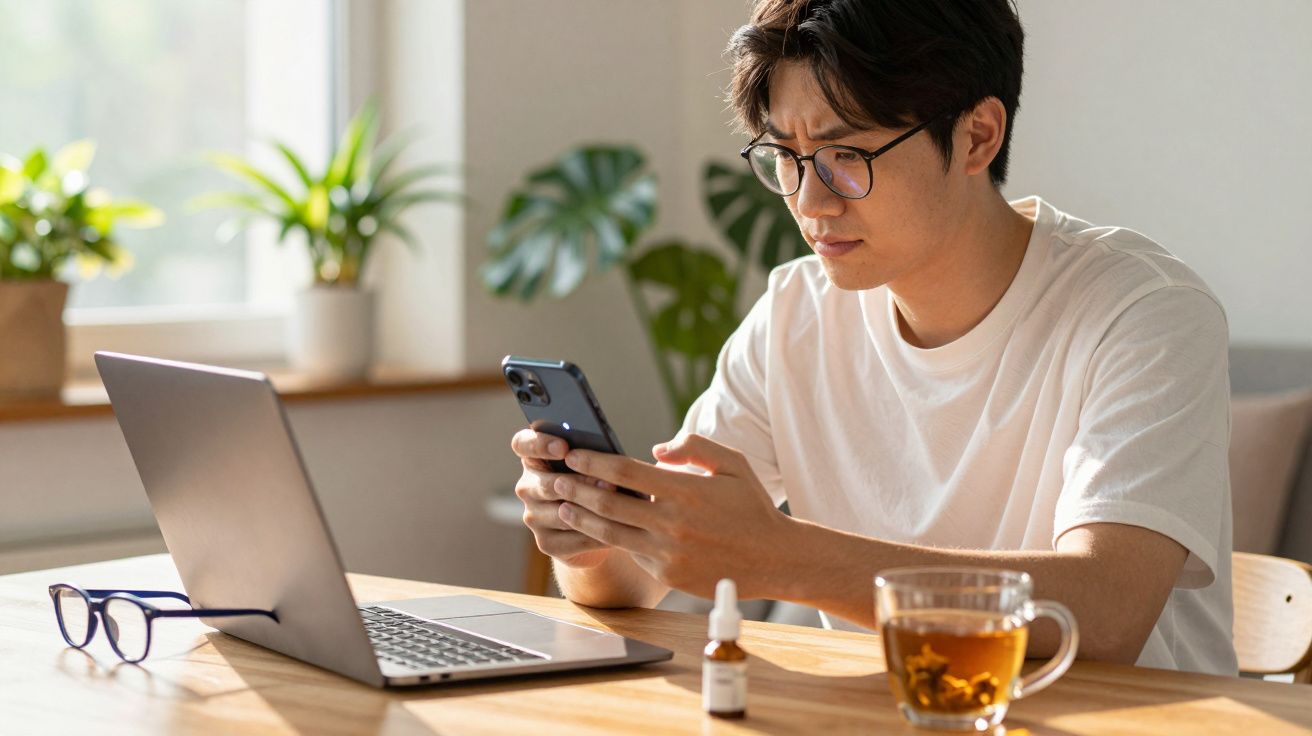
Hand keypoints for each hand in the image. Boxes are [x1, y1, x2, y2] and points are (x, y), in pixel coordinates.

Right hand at [510, 429, 616, 568]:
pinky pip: (572, 538)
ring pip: (561, 514)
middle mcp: (527, 487)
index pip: (522, 444)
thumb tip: (606, 454)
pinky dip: (596, 534)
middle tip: (609, 483)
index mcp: (534, 458)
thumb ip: (591, 456)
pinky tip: (617, 529)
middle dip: (580, 484)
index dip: (539, 444)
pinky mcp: (546, 542)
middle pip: (546, 484)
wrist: (597, 524)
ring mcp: (533, 516)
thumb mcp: (593, 464)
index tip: (564, 447)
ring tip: (618, 506)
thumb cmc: (596, 482)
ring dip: (591, 511)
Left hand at [553, 433, 793, 599]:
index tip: (573, 454)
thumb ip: (694, 447)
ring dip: (583, 518)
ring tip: (565, 506)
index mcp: (685, 491)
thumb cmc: (751, 506)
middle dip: (576, 489)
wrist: (773, 559)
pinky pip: (632, 552)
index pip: (625, 473)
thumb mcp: (732, 464)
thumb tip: (655, 450)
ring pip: (611, 533)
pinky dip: (612, 538)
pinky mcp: (667, 574)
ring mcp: (667, 552)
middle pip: (608, 504)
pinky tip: (597, 528)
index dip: (593, 462)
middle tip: (556, 479)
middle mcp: (672, 523)